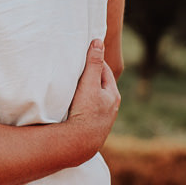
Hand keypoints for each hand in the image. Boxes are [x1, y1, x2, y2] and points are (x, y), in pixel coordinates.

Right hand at [65, 39, 120, 158]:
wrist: (80, 143)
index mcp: (113, 94)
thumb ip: (93, 63)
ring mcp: (102, 118)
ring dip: (85, 91)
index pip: (104, 70)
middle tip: (75, 67)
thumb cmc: (86, 112)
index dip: (93, 61)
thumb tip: (98, 41)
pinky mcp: (93, 127)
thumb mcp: (89, 84)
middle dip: (89, 75)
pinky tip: (72, 105)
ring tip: (72, 85)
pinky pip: (88, 109)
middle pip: (100, 84)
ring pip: (94, 98)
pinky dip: (82, 103)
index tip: (81, 54)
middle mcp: (111, 106)